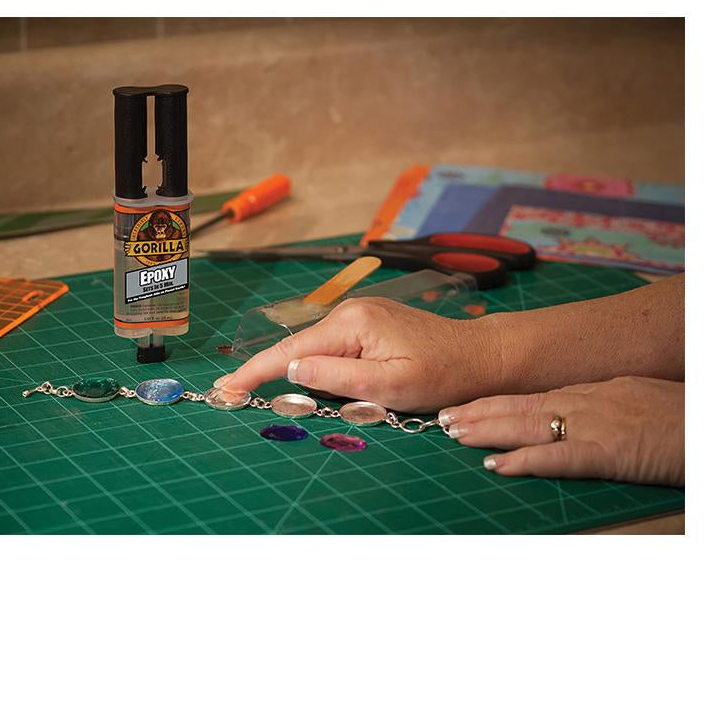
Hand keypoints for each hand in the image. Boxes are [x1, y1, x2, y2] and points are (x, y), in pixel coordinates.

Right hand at [218, 297, 496, 412]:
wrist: (480, 356)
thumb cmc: (442, 375)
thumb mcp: (390, 386)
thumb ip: (338, 378)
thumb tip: (292, 369)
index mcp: (352, 324)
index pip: (291, 352)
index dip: (255, 371)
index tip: (225, 388)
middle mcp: (349, 312)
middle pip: (297, 348)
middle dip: (265, 371)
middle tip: (231, 394)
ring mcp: (358, 315)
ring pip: (313, 348)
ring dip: (289, 369)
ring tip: (254, 388)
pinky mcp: (367, 324)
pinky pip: (330, 346)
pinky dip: (312, 363)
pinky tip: (300, 377)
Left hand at [438, 376, 683, 485]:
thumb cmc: (680, 414)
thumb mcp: (634, 398)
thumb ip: (600, 404)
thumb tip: (572, 414)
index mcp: (591, 391)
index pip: (531, 395)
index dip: (494, 402)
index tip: (465, 406)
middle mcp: (584, 401)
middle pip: (519, 405)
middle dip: (478, 412)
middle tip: (443, 418)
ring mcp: (593, 425)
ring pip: (527, 424)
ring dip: (486, 429)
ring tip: (453, 433)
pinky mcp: (608, 452)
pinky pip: (556, 457)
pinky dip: (522, 460)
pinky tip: (495, 464)